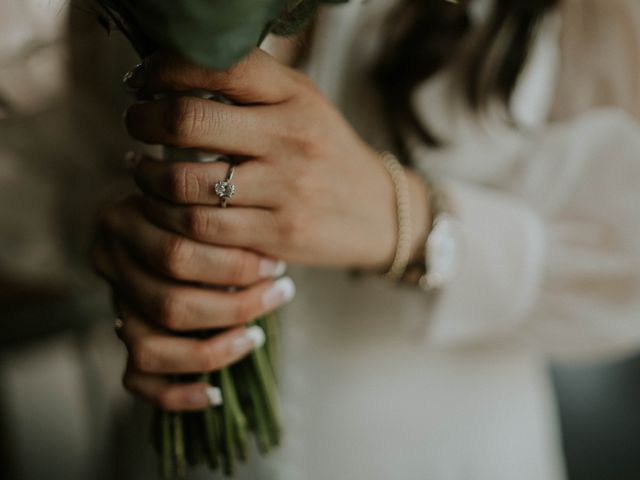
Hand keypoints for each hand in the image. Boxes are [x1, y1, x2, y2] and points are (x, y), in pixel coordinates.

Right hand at [91, 196, 293, 409]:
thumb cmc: (203, 209)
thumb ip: (221, 217)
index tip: (276, 266)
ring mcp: (114, 308)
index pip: (177, 250)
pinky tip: (215, 394)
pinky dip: (177, 394)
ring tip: (256, 335)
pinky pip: (137, 381)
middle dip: (235, 305)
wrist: (173, 223)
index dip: (233, 265)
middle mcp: (111, 264)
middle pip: (169, 301)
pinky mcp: (124, 345)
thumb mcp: (205, 199)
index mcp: (124, 221)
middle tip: (280, 293)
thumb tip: (270, 253)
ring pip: (150, 347)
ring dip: (212, 349)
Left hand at [125, 49, 430, 270]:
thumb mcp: (304, 106)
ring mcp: (286, 189)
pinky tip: (167, 209)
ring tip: (143, 172)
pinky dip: (171, 218)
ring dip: (148, 178)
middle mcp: (291, 137)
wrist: (380, 213)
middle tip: (135, 123)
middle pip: (189, 120)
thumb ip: (252, 88)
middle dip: (143, 120)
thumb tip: (174, 72)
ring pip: (185, 184)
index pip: (218, 63)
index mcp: (296, 96)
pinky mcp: (279, 234)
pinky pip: (203, 229)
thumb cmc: (329, 154)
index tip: (142, 80)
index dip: (163, 68)